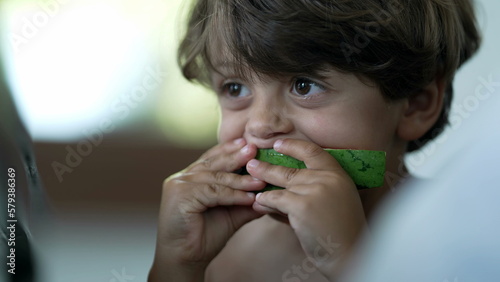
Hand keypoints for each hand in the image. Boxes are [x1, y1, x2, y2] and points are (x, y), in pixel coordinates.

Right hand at [149, 139, 265, 280]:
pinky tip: (248, 197)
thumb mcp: (230, 214)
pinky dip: (233, 195)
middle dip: (236, 156)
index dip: (229, 150)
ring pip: (216, 178)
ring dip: (240, 180)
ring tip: (260, 180)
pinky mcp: (180, 195)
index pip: (212, 159)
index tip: (248, 143)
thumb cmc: (204, 237)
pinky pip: (213, 192)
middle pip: (214, 164)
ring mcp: (178, 185)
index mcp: (190, 177)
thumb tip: (269, 192)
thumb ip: (245, 201)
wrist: (186, 259)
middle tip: (254, 149)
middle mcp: (182, 178)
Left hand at [246, 139, 366, 279]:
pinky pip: (276, 199)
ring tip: (248, 179)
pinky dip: (264, 202)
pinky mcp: (302, 205)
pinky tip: (257, 204)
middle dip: (268, 166)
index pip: (313, 151)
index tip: (277, 144)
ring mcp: (314, 190)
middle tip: (251, 164)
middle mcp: (327, 178)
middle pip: (291, 168)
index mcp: (338, 175)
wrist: (350, 254)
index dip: (293, 146)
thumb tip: (279, 190)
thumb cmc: (340, 233)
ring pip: (281, 183)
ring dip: (262, 180)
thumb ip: (309, 192)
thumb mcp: (331, 204)